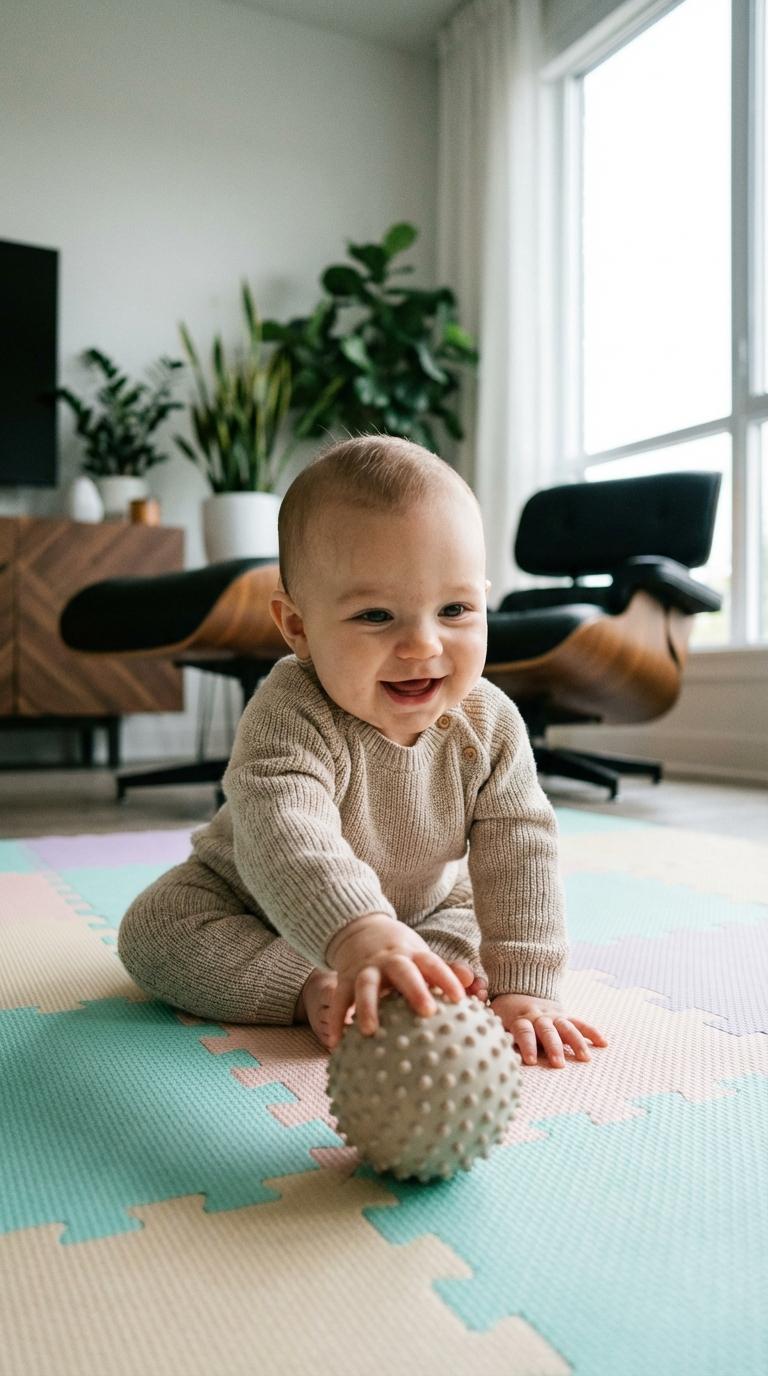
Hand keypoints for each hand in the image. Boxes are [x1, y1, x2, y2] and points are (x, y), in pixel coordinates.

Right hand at [325, 914, 465, 1048]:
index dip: (446, 978)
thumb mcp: (421, 955)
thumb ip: (444, 970)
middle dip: (414, 990)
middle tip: (427, 1012)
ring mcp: (365, 969)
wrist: (361, 930)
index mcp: (412, 955)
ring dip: (367, 1007)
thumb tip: (472, 981)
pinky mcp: (344, 979)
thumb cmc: (401, 954)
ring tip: (370, 1031)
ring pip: (365, 985)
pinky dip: (337, 1021)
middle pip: (403, 971)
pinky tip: (336, 1045)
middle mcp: (389, 960)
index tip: (459, 998)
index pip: (432, 964)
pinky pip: (339, 1000)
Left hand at [491, 992, 607, 1068]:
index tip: (530, 1061)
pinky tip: (603, 1043)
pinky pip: (580, 1022)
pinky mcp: (564, 1015)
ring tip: (585, 1058)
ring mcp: (553, 1015)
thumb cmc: (504, 1013)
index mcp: (519, 1018)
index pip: (524, 1031)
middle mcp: (538, 1016)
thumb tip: (481, 1040)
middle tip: (559, 1064)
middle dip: (553, 1047)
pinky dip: (592, 1031)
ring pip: (566, 1026)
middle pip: (547, 1031)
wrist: (518, 987)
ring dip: (576, 1041)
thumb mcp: (494, 1019)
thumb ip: (492, 1029)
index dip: (527, 1045)